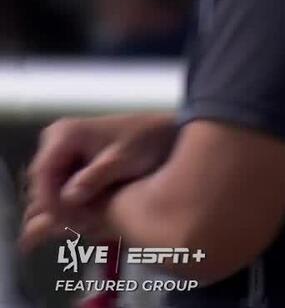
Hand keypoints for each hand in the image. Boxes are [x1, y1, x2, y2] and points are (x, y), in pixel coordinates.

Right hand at [19, 113, 176, 249]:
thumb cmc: (147, 141)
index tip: (68, 222)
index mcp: (64, 135)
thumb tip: (69, 197)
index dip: (51, 201)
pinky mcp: (68, 168)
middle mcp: (56, 143)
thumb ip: (97, 176)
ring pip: (52, 193)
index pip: (43, 174)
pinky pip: (62, 193)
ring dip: (67, 211)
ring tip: (90, 226)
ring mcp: (60, 156)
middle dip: (61, 209)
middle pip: (44, 186)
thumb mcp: (125, 158)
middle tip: (83, 229)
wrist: (163, 133)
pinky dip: (74, 207)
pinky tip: (91, 221)